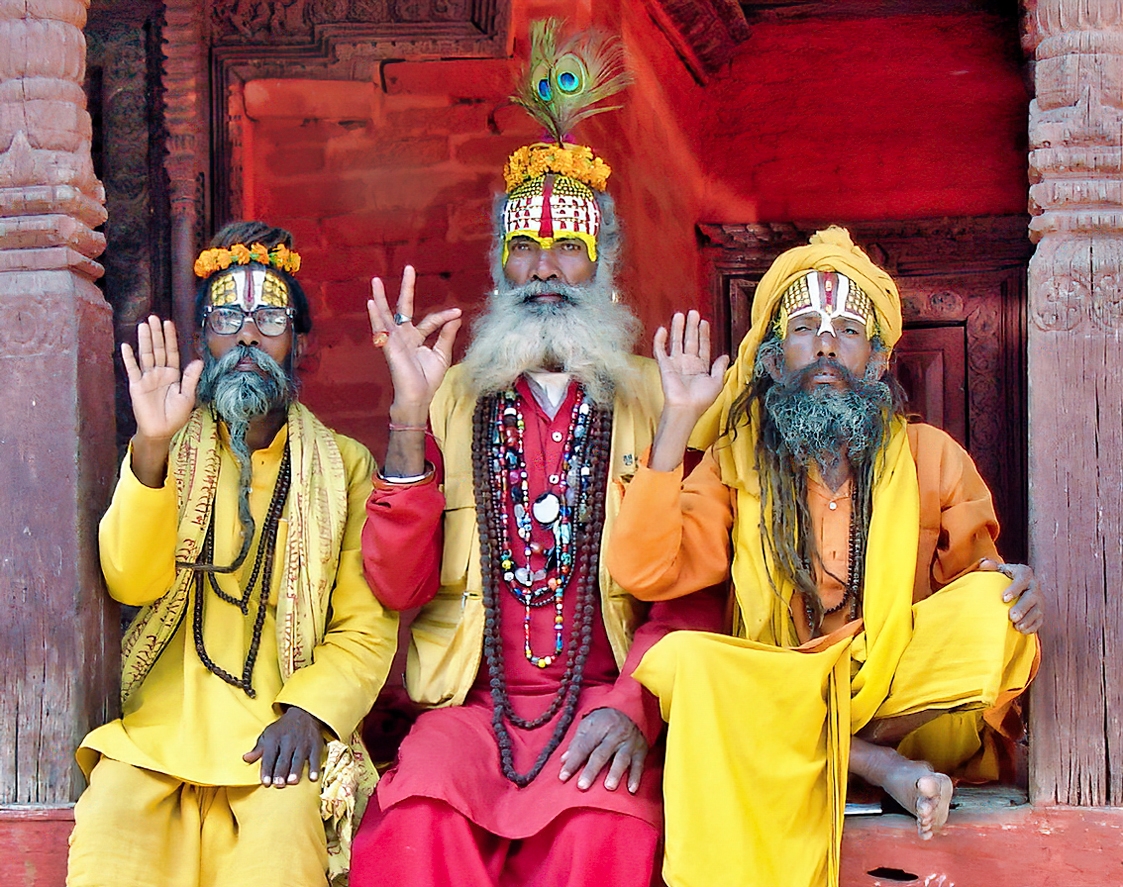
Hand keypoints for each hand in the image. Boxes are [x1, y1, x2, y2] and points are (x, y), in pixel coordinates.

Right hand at [122, 316, 202, 443]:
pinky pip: (132, 369)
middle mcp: (159, 373)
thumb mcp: (187, 396)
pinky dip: (129, 358)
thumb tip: (198, 360)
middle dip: (156, 334)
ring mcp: (147, 378)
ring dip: (144, 340)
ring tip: (143, 325)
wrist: (161, 431)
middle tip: (154, 317)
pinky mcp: (136, 386)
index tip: (169, 323)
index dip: (170, 338)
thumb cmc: (176, 415)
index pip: (171, 352)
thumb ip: (191, 378)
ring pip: (146, 355)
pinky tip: (126, 346)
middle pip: (157, 349)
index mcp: (173, 374)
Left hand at [243, 706, 324, 787]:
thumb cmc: (283, 728)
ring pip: (298, 759)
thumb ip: (258, 749)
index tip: (265, 783)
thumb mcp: (268, 734)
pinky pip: (315, 757)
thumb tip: (245, 759)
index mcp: (275, 738)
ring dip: (295, 770)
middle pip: (284, 759)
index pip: (269, 756)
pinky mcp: (315, 745)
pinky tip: (313, 778)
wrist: (304, 713)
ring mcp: (303, 743)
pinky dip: (314, 767)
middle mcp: (289, 740)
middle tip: (278, 785)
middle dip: (281, 772)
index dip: (267, 770)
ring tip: (292, 782)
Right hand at [367, 266, 461, 417]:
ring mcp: (395, 340)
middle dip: (407, 288)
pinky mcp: (389, 346)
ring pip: (387, 314)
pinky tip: (371, 302)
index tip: (457, 313)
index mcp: (417, 338)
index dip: (445, 316)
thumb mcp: (442, 354)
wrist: (418, 397)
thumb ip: (446, 335)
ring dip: (382, 297)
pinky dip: (376, 315)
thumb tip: (455, 318)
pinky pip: (380, 328)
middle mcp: (404, 336)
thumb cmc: (428, 380)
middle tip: (409, 268)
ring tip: (377, 280)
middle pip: (404, 307)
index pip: (431, 320)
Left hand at [558, 707, 647, 792]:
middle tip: (582, 786)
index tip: (563, 777)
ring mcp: (629, 742)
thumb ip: (576, 743)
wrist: (628, 711)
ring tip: (609, 787)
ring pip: (621, 759)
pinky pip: (639, 764)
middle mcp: (614, 734)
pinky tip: (631, 789)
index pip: (583, 746)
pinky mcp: (641, 750)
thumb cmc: (602, 721)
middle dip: (591, 770)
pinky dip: (636, 777)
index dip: (573, 762)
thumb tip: (564, 760)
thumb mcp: (587, 725)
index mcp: (598, 727)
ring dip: (615, 773)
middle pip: (601, 753)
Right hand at [653, 310, 728, 420]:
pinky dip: (660, 340)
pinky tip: (662, 329)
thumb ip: (720, 368)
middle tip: (693, 312)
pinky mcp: (665, 366)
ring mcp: (676, 364)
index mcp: (701, 367)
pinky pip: (660, 351)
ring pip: (676, 342)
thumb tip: (726, 356)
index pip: (702, 346)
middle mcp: (688, 364)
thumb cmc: (701, 399)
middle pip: (690, 341)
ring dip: (678, 328)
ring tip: (680, 315)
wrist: (686, 408)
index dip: (704, 334)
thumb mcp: (717, 382)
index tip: (705, 322)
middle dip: (691, 327)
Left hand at [979, 559, 1044, 633]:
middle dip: (1023, 608)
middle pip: (1032, 597)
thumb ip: (991, 566)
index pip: (1022, 579)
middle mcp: (1034, 586)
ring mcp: (1039, 600)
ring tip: (1017, 627)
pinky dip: (1032, 626)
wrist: (1016, 585)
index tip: (1004, 598)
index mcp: (1025, 573)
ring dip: (1028, 620)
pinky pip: (1039, 620)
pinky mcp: (1040, 612)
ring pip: (1037, 610)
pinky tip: (1022, 631)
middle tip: (1012, 616)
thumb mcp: (998, 569)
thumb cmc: (1003, 577)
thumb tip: (984, 563)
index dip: (1015, 588)